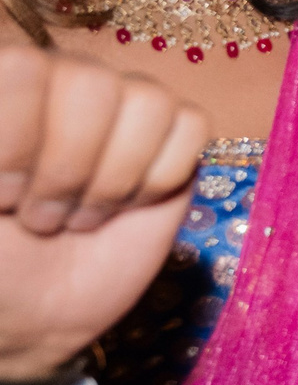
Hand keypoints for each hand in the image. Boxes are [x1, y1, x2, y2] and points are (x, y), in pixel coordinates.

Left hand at [0, 49, 205, 384]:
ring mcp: (123, 113)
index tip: (1, 195)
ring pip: (148, 101)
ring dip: (114, 178)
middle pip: (91, 83)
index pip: (25, 68)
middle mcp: (64, 85)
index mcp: (9, 88)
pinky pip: (192, 127)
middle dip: (66, 169)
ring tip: (82, 215)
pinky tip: (128, 206)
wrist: (31, 316)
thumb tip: (14, 72)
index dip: (17, 140)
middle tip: (41, 215)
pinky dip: (161, 176)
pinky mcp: (174, 147)